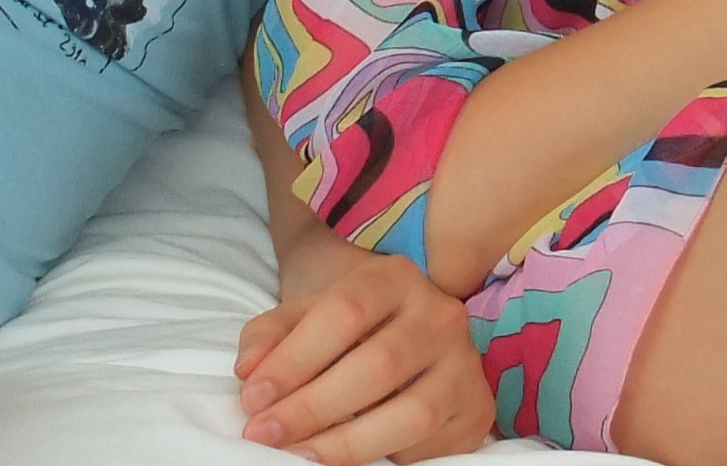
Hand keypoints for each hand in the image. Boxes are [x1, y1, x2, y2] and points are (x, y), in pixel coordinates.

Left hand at [236, 249, 493, 464]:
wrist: (405, 327)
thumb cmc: (348, 322)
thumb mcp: (308, 310)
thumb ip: (271, 333)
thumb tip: (249, 371)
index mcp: (395, 278)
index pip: (344, 313)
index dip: (294, 360)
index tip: (252, 396)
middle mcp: (441, 315)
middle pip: (378, 367)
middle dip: (313, 408)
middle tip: (265, 434)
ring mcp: (466, 364)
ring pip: (411, 415)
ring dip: (346, 445)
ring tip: (300, 455)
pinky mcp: (477, 410)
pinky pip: (429, 447)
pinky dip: (385, 457)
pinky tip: (348, 454)